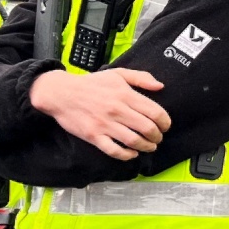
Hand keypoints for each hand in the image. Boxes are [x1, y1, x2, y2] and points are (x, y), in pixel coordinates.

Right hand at [29, 68, 170, 160]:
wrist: (61, 93)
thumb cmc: (91, 84)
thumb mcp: (117, 73)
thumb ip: (141, 77)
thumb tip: (160, 86)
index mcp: (125, 95)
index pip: (155, 112)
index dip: (165, 122)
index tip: (166, 126)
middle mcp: (117, 110)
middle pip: (147, 128)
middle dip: (158, 136)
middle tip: (158, 138)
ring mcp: (105, 124)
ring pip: (133, 141)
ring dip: (146, 147)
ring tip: (149, 146)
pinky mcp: (93, 136)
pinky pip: (114, 150)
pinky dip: (126, 155)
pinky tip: (132, 154)